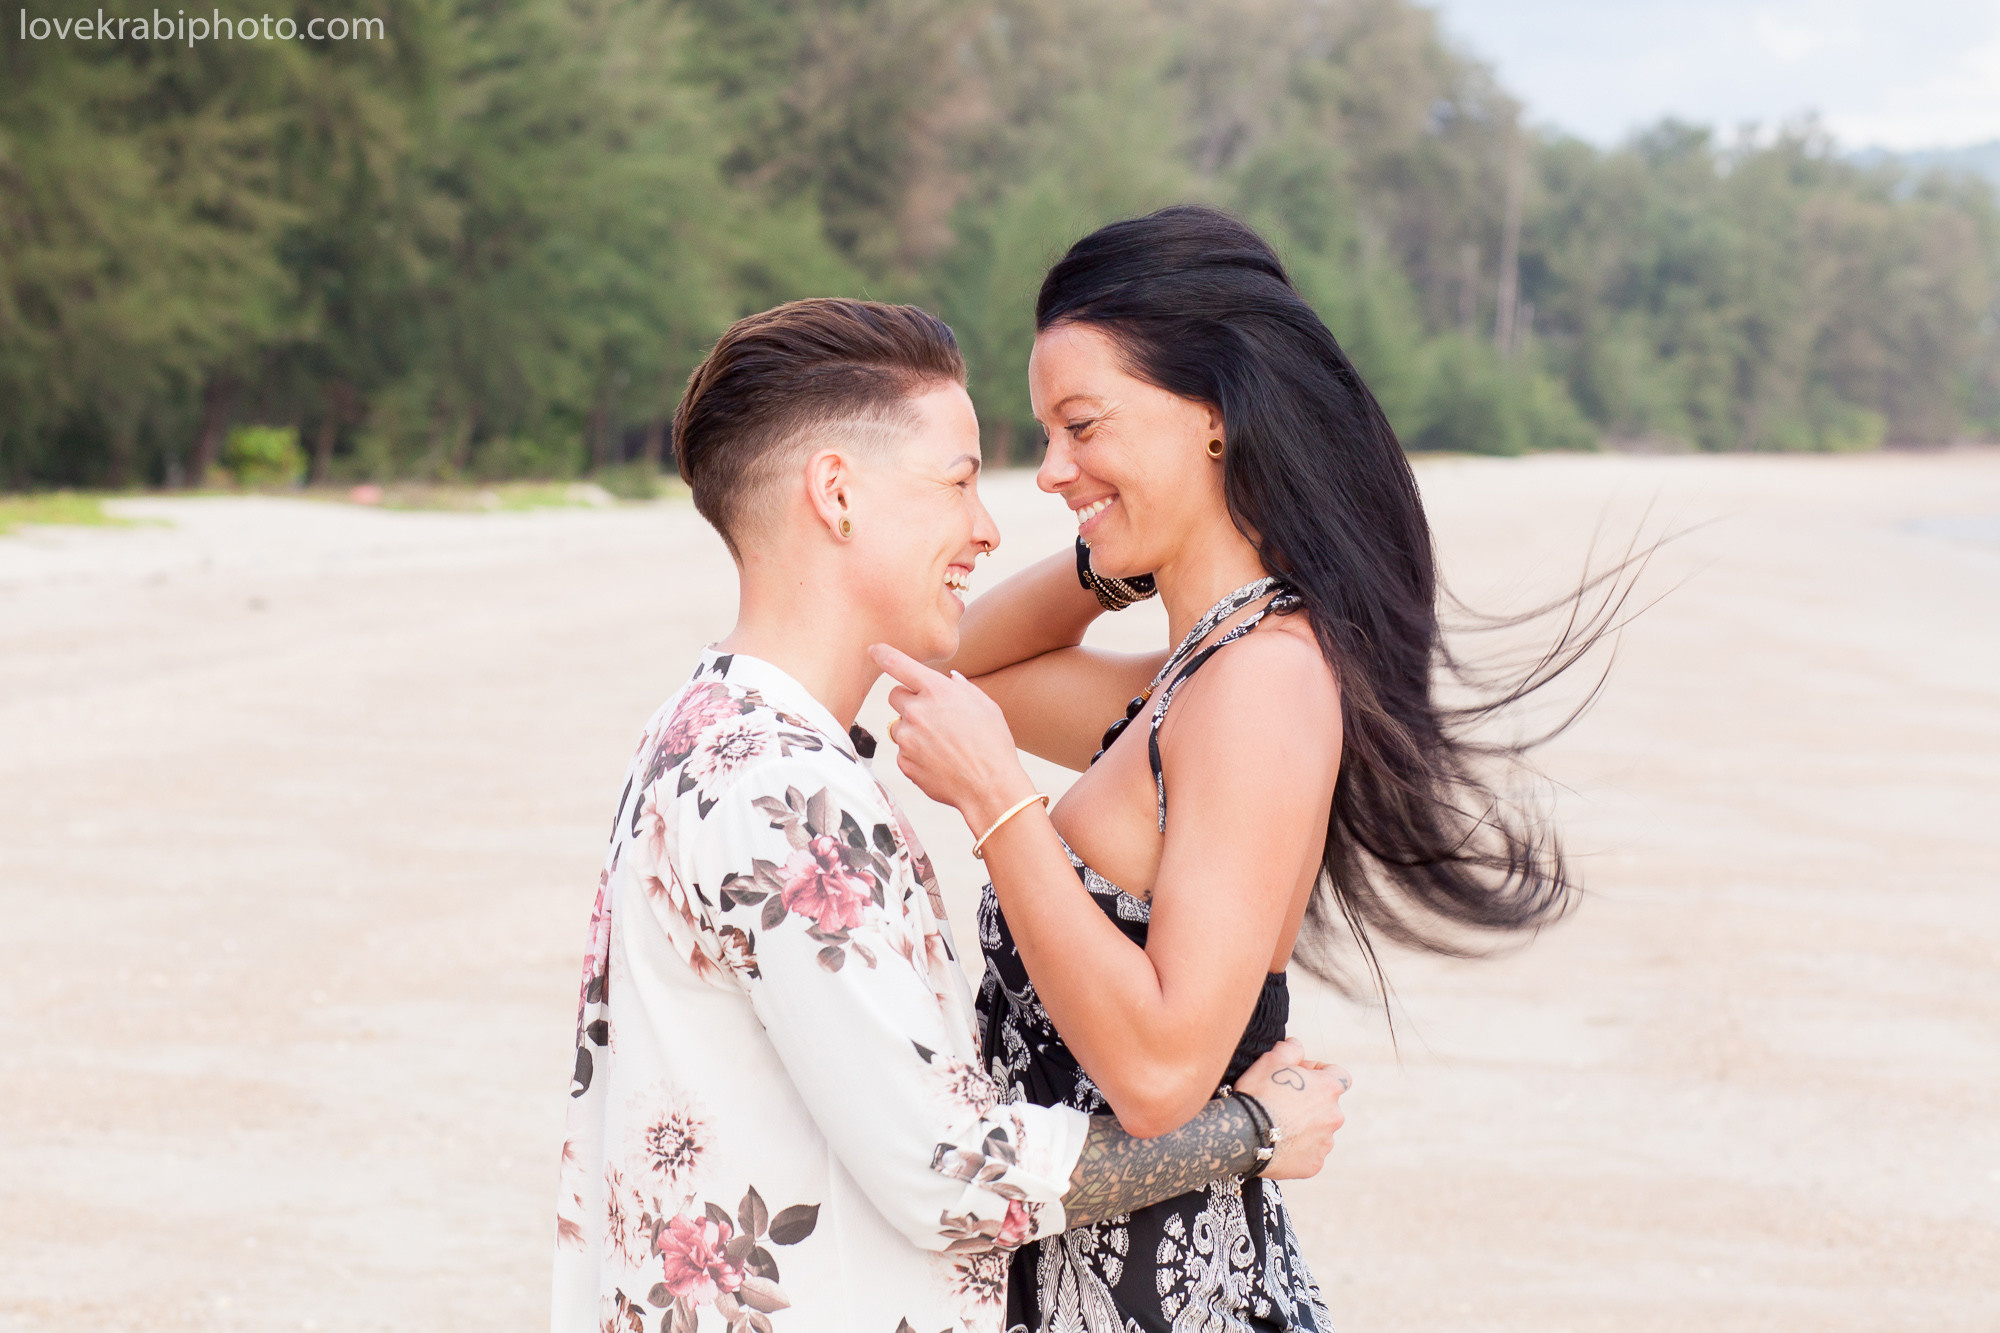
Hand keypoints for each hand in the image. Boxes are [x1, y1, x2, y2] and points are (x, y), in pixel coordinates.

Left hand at [869, 643, 1037, 831]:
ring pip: (900, 726)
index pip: (899, 664)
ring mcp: (907, 738)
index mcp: (937, 690)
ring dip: (914, 731)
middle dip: (909, 701)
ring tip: (943, 746)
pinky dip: (917, 755)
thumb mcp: (985, 706)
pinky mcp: (904, 762)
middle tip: (932, 716)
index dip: (884, 654)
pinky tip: (940, 763)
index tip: (874, 649)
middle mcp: (917, 710)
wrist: (989, 786)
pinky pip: (904, 752)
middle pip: (895, 695)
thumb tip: (950, 680)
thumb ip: (962, 689)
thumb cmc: (993, 744)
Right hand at [1233, 1038, 1349, 1179]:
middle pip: (1327, 1105)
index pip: (1340, 1076)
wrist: (1243, 1135)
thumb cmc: (1258, 1094)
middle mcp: (1334, 1116)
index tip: (1301, 1075)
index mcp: (1328, 1089)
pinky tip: (1278, 1144)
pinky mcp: (1313, 1164)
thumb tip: (1296, 1046)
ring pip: (1319, 1131)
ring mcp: (1325, 1143)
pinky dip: (1298, 1149)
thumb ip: (1290, 1049)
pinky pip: (1309, 1154)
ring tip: (1278, 1125)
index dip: (1320, 1073)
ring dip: (1305, 1126)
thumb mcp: (1271, 1060)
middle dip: (1310, 1102)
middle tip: (1283, 1102)